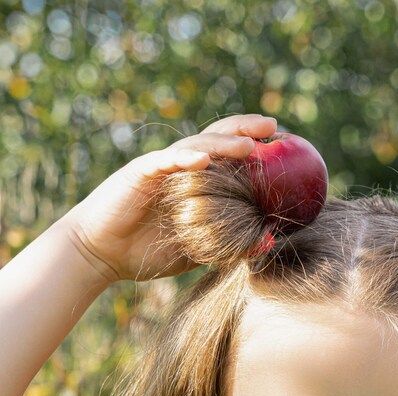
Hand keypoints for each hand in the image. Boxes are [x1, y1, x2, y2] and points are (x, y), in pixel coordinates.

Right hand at [62, 114, 277, 283]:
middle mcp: (180, 167)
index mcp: (195, 182)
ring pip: (196, 145)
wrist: (101, 254)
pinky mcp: (141, 173)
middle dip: (245, 129)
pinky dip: (186, 159)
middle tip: (275, 129)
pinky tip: (205, 160)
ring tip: (251, 146)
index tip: (286, 146)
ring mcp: (161, 167)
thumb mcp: (197, 251)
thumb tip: (269, 242)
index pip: (229, 157)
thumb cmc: (147, 253)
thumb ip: (230, 244)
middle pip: (217, 138)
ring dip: (224, 143)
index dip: (255, 147)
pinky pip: (166, 161)